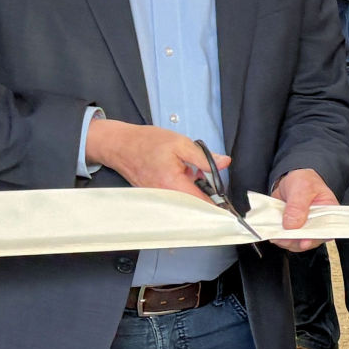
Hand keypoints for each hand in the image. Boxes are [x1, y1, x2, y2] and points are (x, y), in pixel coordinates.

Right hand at [84, 117, 225, 200]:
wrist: (119, 144)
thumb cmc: (146, 142)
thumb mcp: (180, 143)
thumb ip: (204, 157)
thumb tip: (224, 163)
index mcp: (173, 183)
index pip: (202, 203)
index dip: (218, 205)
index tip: (229, 206)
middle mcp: (165, 196)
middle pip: (195, 205)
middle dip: (207, 196)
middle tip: (208, 180)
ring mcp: (159, 198)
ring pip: (186, 202)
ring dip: (194, 191)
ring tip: (192, 173)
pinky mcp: (156, 196)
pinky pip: (176, 198)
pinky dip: (184, 190)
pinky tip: (182, 175)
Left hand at [269, 168, 339, 251]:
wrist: (291, 180)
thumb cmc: (304, 181)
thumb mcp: (302, 188)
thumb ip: (297, 206)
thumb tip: (292, 225)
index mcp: (328, 214)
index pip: (326, 231)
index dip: (315, 238)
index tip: (303, 242)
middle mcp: (318, 224)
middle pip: (310, 240)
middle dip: (295, 240)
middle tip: (282, 236)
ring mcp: (305, 229)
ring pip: (297, 243)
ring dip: (285, 240)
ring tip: (275, 232)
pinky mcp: (293, 230)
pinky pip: (286, 239)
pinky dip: (279, 237)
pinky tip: (274, 230)